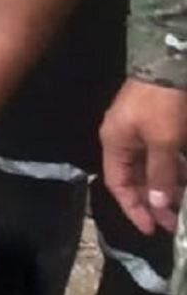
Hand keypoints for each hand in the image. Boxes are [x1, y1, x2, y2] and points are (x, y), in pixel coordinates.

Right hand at [101, 77, 186, 233]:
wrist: (170, 64)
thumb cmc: (162, 105)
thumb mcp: (164, 142)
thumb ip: (161, 175)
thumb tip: (158, 206)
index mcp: (115, 144)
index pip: (118, 185)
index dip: (134, 209)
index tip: (152, 229)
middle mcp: (123, 140)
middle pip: (135, 179)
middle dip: (154, 202)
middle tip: (174, 222)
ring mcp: (140, 132)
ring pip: (151, 168)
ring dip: (167, 187)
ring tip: (184, 204)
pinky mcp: (157, 125)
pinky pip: (162, 155)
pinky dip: (173, 169)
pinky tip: (185, 179)